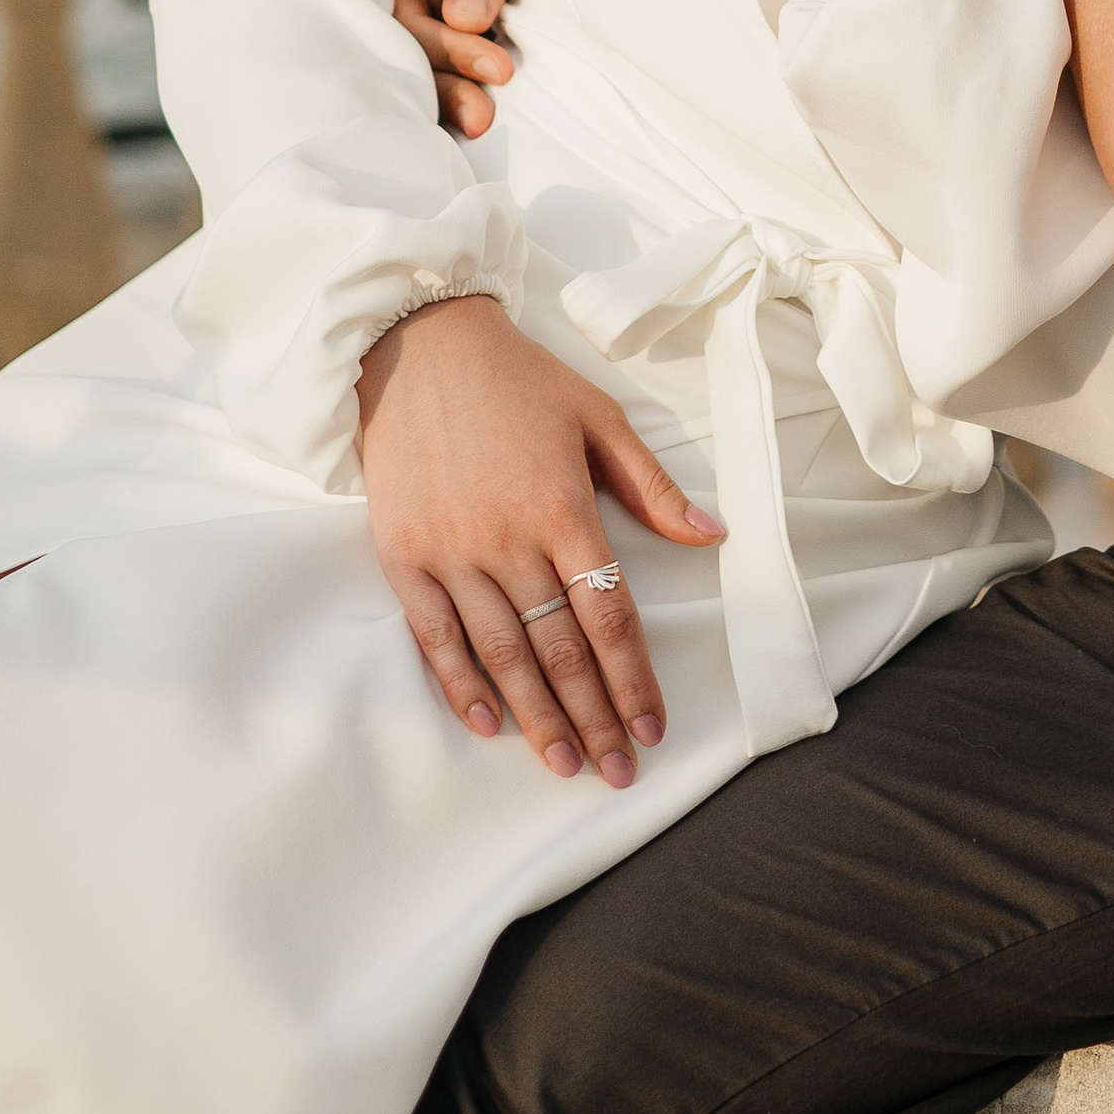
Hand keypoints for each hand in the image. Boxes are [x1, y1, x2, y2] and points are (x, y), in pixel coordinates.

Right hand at [355, 295, 724, 782]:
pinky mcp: (401, 555)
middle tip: (618, 769)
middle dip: (594, 715)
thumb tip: (712, 536)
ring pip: (502, 653)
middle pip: (559, 647)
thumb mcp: (599, 418)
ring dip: (537, 716)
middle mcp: (506, 538)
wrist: (419, 344)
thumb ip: (652, 487)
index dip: (633, 677)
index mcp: (562, 506)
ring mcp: (450, 551)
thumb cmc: (521, 380)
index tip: (652, 725)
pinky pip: (433, 636)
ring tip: (565, 763)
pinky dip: (461, 684)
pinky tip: (489, 723)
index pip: (608, 612)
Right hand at [392, 0, 522, 138]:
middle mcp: (404, 13)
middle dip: (446, 88)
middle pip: (409, 59)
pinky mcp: (443, 65)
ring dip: (450, 104)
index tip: (500, 69)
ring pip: (422, 80)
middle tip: (483, 117)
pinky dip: (452, 108)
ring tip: (481, 125)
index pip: (407, 23)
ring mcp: (422, 38)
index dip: (448, 49)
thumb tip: (465, 19)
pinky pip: (438, 87)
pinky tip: (470, 128)